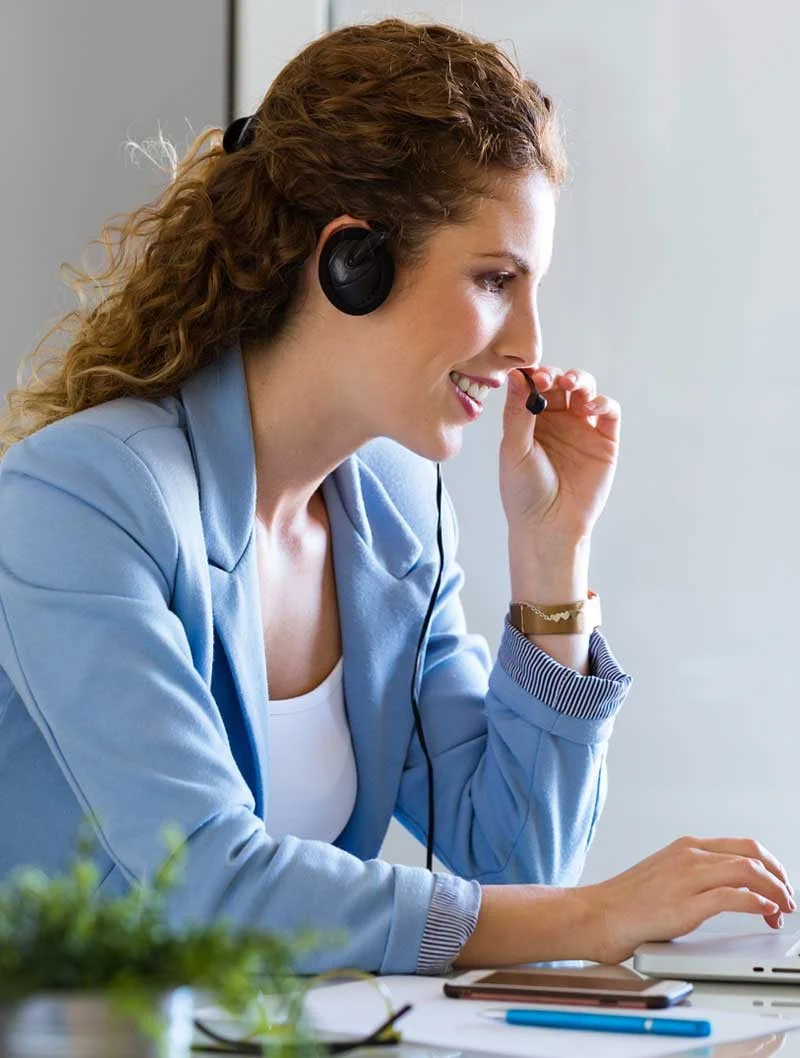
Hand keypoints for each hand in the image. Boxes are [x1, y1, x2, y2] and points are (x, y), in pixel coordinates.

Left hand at [499, 366, 620, 543]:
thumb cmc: (524, 492)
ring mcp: (582, 429)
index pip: (535, 385)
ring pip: (586, 390)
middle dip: (556, 375)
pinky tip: (589, 407)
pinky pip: (609, 412)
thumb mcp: (513, 449)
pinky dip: (603, 402)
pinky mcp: (605, 441)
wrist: (549, 526)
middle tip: (548, 379)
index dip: (534, 374)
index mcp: (531, 420)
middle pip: (561, 382)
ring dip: (580, 380)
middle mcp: (557, 420)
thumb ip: (517, 412)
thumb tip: (516, 374)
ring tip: (570, 385)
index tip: (529, 374)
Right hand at [582, 836, 795, 964]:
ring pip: (748, 872)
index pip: (743, 845)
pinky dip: (757, 903)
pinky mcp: (686, 905)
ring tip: (782, 910)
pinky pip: (733, 898)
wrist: (596, 914)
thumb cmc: (626, 902)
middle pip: (752, 855)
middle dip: (779, 877)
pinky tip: (765, 912)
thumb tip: (729, 888)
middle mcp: (689, 856)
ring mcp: (687, 878)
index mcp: (685, 847)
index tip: (780, 883)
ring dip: (775, 892)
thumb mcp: (665, 875)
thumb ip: (694, 875)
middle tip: (787, 898)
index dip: (770, 865)